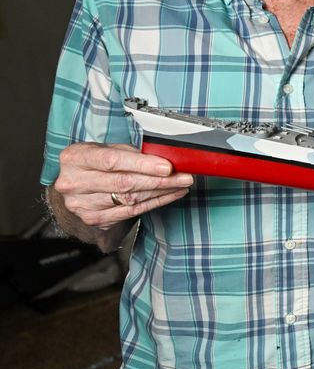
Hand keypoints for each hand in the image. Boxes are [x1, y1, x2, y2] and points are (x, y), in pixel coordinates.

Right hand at [49, 142, 192, 250]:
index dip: (142, 165)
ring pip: (130, 199)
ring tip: (180, 185)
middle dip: (159, 180)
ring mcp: (82, 205)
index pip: (112, 161)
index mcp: (75, 158)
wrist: (74, 186)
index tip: (167, 167)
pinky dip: (154, 203)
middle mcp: (74, 183)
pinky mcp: (94, 219)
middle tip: (183, 177)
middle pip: (124, 183)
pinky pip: (131, 212)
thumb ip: (130, 152)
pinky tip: (169, 195)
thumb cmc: (93, 163)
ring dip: (161, 192)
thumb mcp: (105, 149)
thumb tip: (163, 157)